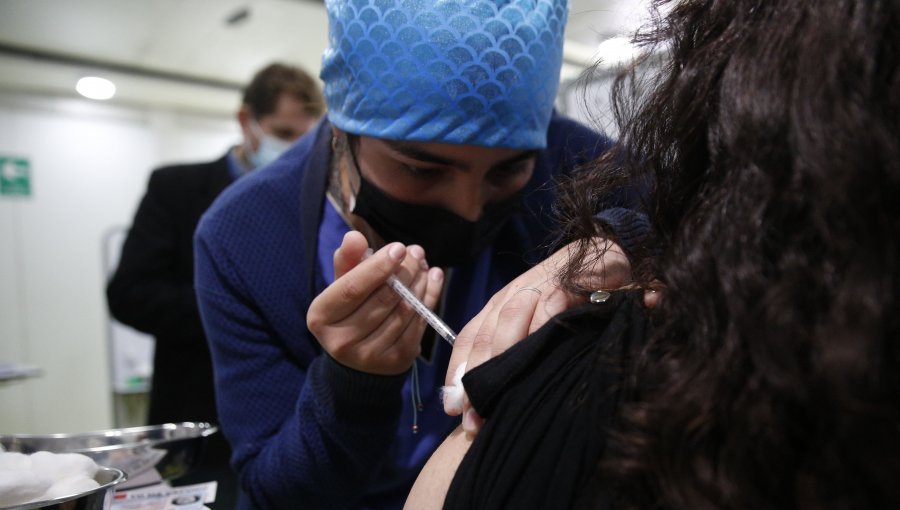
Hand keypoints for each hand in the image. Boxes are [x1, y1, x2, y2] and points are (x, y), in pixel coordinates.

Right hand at [307, 231, 444, 374]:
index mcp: (321, 317)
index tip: (398, 248)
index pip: (353, 288)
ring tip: (423, 264)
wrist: (358, 359)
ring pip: (405, 310)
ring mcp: (371, 355)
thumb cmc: (349, 310)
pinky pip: (419, 323)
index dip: (378, 266)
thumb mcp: (341, 285)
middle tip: (416, 252)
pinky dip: (429, 297)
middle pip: (383, 298)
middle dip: (405, 271)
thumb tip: (354, 237)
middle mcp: (342, 341)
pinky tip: (432, 278)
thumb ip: (347, 260)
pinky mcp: (397, 361)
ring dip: (419, 282)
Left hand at [443, 237, 631, 434]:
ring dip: (501, 356)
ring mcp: (536, 288)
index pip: (468, 338)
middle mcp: (511, 296)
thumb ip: (516, 347)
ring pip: (509, 319)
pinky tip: (538, 356)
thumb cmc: (568, 294)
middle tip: (473, 416)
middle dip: (475, 377)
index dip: (457, 373)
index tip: (452, 409)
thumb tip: (494, 392)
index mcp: (498, 305)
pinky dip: (541, 328)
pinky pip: (548, 306)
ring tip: (498, 393)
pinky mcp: (565, 283)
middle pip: (483, 335)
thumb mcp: (536, 321)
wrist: (601, 253)